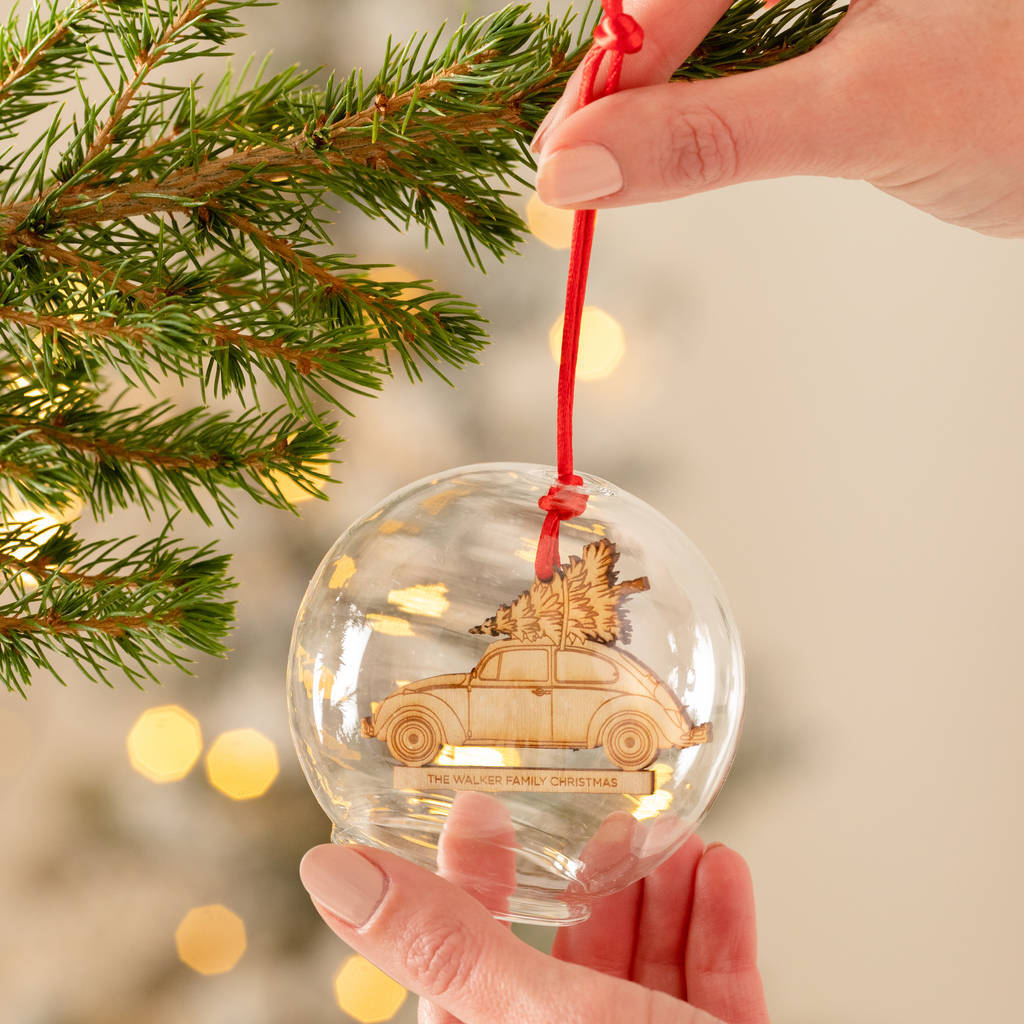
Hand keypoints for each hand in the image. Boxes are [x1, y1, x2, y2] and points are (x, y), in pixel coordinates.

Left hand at [299, 793, 768, 1022]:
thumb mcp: (533, 1018)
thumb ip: (442, 944)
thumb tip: (328, 872)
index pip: (461, 978)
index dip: (464, 889)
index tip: (478, 816)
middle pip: (560, 969)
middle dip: (589, 883)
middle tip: (598, 817)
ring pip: (643, 978)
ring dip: (660, 894)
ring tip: (667, 834)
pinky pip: (715, 994)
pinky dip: (719, 928)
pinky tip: (720, 871)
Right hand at [533, 0, 1023, 237]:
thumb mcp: (859, 113)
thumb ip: (712, 136)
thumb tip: (579, 169)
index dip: (609, 72)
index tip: (559, 159)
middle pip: (682, 5)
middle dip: (627, 83)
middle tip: (582, 166)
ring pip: (708, 30)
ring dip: (658, 97)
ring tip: (615, 155)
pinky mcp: (843, 24)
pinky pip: (746, 53)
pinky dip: (706, 103)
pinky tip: (682, 135)